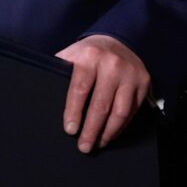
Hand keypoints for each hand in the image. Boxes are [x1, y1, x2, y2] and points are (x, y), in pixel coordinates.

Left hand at [55, 34, 149, 153]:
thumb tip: (43, 91)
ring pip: (120, 112)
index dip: (74, 112)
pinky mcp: (143, 83)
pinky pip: (132, 111)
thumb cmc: (89, 53)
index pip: (80, 89)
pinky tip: (110, 133)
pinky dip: (121, 126)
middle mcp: (111, 65)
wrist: (118, 40)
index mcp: (89, 56)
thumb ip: (60, 70)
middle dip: (91, 129)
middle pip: (100, 105)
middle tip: (84, 146)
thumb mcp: (72, 54)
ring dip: (108, 132)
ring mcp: (130, 74)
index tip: (70, 130)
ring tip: (98, 144)